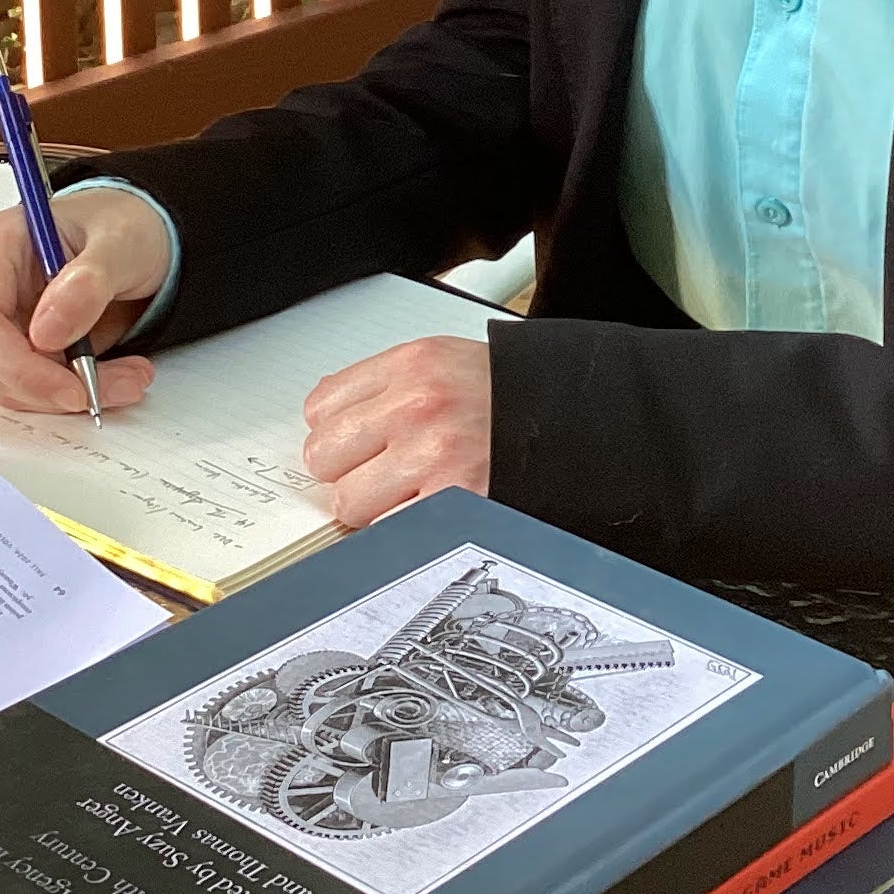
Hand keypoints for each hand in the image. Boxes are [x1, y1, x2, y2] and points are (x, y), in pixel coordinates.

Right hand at [0, 189, 167, 415]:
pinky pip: (37, 387)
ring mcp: (3, 320)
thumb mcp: (121, 241)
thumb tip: (46, 331)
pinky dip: (78, 391)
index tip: (72, 388)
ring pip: (16, 384)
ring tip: (132, 376)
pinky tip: (120, 375)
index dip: (19, 366)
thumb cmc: (122, 224)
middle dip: (56, 386)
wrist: (137, 237)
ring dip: (74, 392)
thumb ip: (88, 281)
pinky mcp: (23, 347)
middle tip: (122, 383)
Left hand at [301, 338, 492, 527]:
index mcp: (413, 365)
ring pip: (348, 502)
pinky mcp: (453, 503)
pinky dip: (399, 529)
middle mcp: (419, 407)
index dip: (337, 430)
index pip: (320, 407)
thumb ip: (382, 385)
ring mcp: (434, 458)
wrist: (573, 417)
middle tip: (384, 467)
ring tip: (409, 489)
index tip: (356, 440)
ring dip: (373, 504)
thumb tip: (325, 417)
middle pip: (325, 456)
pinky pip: (386, 531)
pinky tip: (424, 508)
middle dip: (348, 468)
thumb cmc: (506, 394)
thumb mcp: (442, 362)